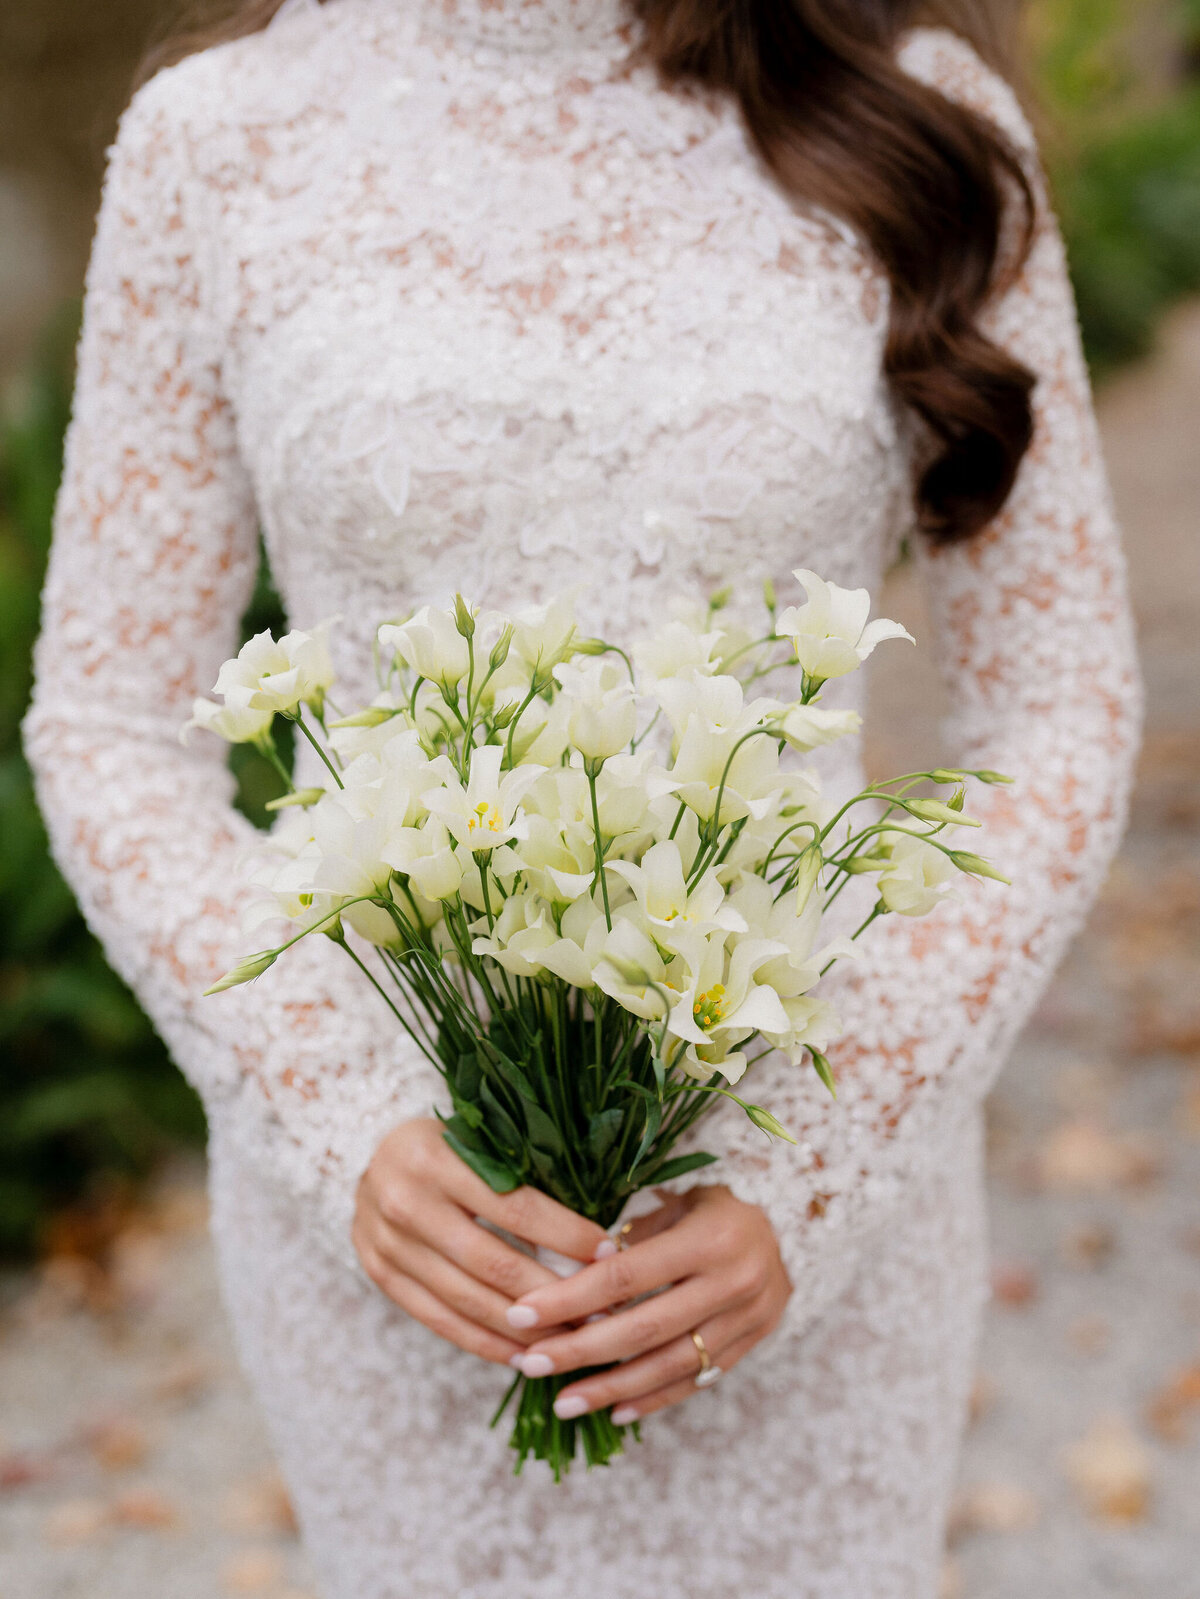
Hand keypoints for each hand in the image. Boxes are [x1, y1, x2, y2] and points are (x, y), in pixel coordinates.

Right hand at [353, 1118, 612, 1363]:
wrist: (367, 1155)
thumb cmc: (445, 1143)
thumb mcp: (478, 1140)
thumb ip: (521, 1174)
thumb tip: (591, 1228)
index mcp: (436, 1159)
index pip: (515, 1208)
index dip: (566, 1236)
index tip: (607, 1253)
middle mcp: (406, 1203)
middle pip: (494, 1263)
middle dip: (553, 1294)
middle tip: (600, 1312)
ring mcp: (389, 1244)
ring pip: (467, 1300)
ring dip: (524, 1329)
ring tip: (571, 1341)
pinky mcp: (381, 1275)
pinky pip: (439, 1320)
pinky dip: (484, 1342)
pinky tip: (522, 1354)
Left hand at [503, 1185, 790, 1424]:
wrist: (793, 1224)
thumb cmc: (715, 1205)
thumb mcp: (676, 1204)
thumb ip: (630, 1240)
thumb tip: (564, 1277)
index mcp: (708, 1238)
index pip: (626, 1275)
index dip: (571, 1298)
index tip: (522, 1313)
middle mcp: (732, 1282)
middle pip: (643, 1328)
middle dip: (580, 1350)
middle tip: (529, 1363)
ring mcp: (747, 1320)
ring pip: (669, 1365)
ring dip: (611, 1389)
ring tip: (562, 1402)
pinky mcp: (752, 1344)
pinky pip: (696, 1380)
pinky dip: (654, 1399)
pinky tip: (615, 1411)